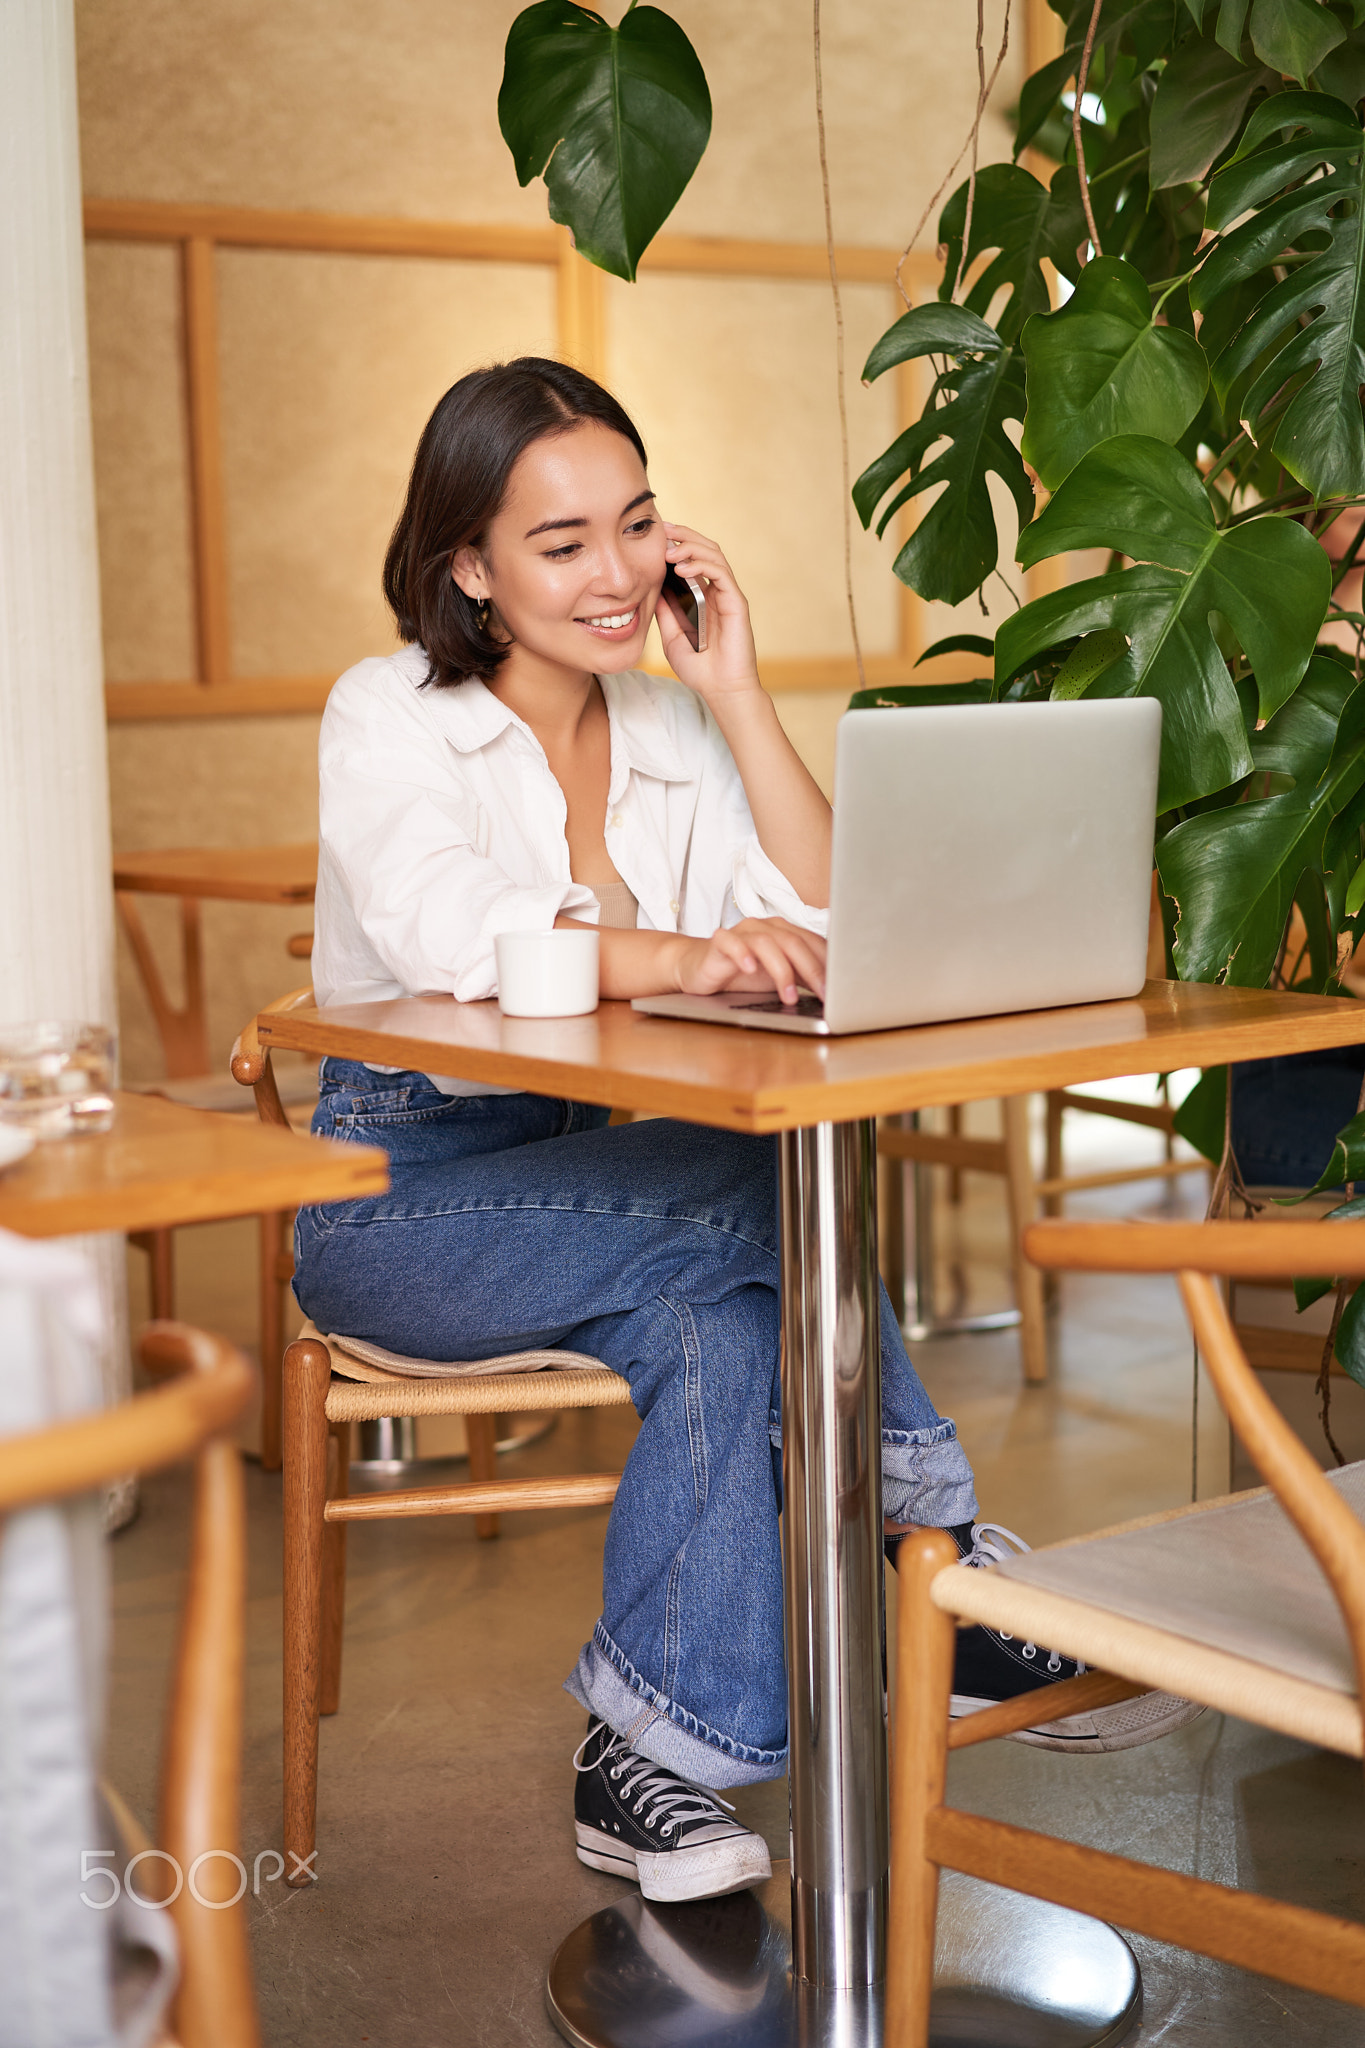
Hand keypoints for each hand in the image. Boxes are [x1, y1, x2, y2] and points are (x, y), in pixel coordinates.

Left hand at [653, 523, 760, 703]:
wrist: (720, 689)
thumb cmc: (699, 667)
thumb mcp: (671, 633)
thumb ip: (665, 609)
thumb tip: (650, 584)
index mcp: (703, 595)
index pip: (691, 559)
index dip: (675, 543)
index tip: (654, 536)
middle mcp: (717, 591)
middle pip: (704, 549)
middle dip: (683, 535)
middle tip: (662, 529)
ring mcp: (728, 595)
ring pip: (714, 555)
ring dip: (690, 547)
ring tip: (669, 550)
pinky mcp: (736, 602)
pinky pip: (721, 573)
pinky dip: (701, 565)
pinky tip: (681, 569)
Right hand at [674, 917, 826, 1006]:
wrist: (699, 968)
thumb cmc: (741, 973)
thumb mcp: (778, 977)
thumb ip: (802, 976)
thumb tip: (833, 991)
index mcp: (784, 932)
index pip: (813, 943)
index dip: (829, 965)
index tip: (842, 989)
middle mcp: (765, 927)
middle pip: (794, 942)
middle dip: (812, 970)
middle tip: (824, 994)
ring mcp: (742, 932)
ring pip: (767, 943)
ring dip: (781, 971)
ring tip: (789, 996)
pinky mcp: (719, 942)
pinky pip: (731, 943)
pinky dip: (742, 954)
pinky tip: (749, 968)